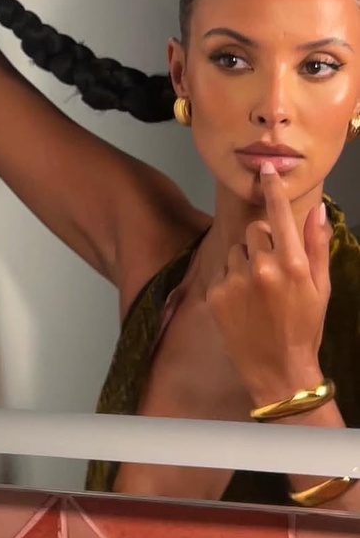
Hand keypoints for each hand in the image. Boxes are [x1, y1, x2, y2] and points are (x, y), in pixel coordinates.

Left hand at [207, 163, 330, 403]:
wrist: (278, 370)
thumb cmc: (305, 327)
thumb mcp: (321, 288)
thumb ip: (318, 245)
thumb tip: (316, 209)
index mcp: (293, 264)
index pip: (279, 214)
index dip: (272, 188)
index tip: (264, 168)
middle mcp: (262, 268)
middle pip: (255, 230)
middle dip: (262, 242)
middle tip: (273, 270)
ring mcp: (236, 281)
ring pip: (236, 250)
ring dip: (244, 261)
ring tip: (258, 290)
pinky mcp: (216, 294)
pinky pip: (222, 270)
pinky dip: (230, 280)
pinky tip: (243, 302)